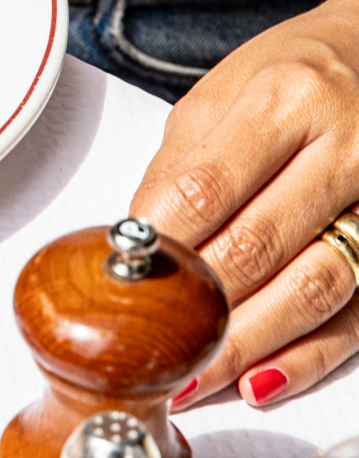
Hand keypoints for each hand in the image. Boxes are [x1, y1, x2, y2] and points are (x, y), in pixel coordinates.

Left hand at [131, 0, 358, 408]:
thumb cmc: (290, 77)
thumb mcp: (215, 98)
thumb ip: (177, 170)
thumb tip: (133, 244)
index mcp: (286, 101)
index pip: (205, 188)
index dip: (159, 244)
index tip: (121, 283)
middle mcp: (347, 149)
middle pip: (258, 246)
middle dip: (197, 307)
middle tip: (149, 348)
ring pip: (313, 290)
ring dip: (245, 345)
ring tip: (192, 378)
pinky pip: (357, 317)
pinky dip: (307, 356)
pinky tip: (260, 381)